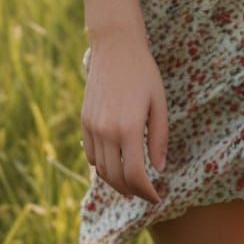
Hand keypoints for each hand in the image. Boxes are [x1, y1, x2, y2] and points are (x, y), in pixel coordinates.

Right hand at [81, 30, 167, 201]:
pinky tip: (115, 163)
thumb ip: (159, 138)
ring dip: (116, 181)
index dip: (147, 192)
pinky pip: (90, 154)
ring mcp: (92, 127)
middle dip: (132, 191)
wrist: (115, 47)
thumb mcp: (158, 102)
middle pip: (116, 178)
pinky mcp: (84, 121)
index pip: (135, 175)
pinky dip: (102, 165)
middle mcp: (106, 131)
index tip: (157, 197)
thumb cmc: (143, 72)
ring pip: (101, 169)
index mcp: (128, 128)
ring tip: (131, 183)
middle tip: (146, 194)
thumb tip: (159, 168)